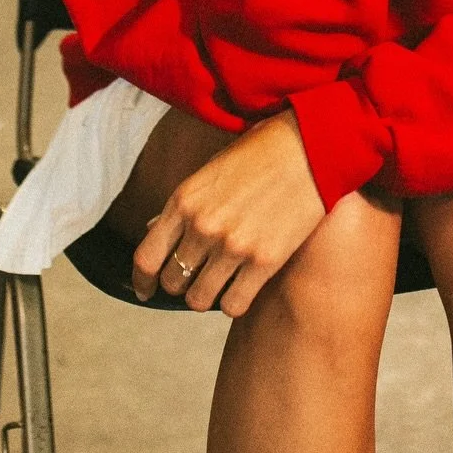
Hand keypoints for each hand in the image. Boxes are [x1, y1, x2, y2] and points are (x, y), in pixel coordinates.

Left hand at [132, 111, 325, 315]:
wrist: (309, 146)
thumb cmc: (260, 153)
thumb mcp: (211, 172)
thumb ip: (184, 206)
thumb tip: (154, 232)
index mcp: (184, 200)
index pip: (146, 258)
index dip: (142, 281)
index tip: (146, 291)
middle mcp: (203, 226)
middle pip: (172, 281)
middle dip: (180, 283)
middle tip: (195, 277)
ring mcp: (233, 247)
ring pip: (199, 300)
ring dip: (205, 296)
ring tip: (218, 283)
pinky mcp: (264, 262)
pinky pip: (233, 306)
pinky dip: (233, 303)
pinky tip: (241, 286)